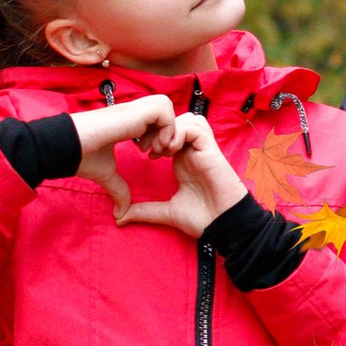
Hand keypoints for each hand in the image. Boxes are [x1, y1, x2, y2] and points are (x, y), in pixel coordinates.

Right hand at [71, 91, 178, 202]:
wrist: (64, 147)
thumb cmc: (80, 156)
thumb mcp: (106, 174)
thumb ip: (118, 189)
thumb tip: (121, 214)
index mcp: (126, 123)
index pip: (155, 119)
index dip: (161, 135)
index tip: (152, 156)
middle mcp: (131, 113)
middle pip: (164, 107)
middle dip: (169, 130)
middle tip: (158, 152)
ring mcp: (132, 110)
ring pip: (165, 105)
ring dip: (167, 129)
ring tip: (156, 150)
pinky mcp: (132, 111)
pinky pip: (163, 111)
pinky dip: (165, 129)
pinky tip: (151, 147)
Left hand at [107, 108, 248, 241]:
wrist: (224, 226)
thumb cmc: (204, 219)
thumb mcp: (167, 212)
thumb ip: (145, 211)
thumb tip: (120, 218)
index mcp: (184, 161)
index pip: (170, 133)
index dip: (155, 137)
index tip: (145, 153)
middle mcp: (193, 152)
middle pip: (178, 121)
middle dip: (161, 129)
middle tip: (150, 148)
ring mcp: (203, 150)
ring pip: (189, 119)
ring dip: (172, 128)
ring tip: (162, 148)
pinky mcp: (212, 151)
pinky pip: (196, 127)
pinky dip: (181, 133)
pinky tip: (171, 151)